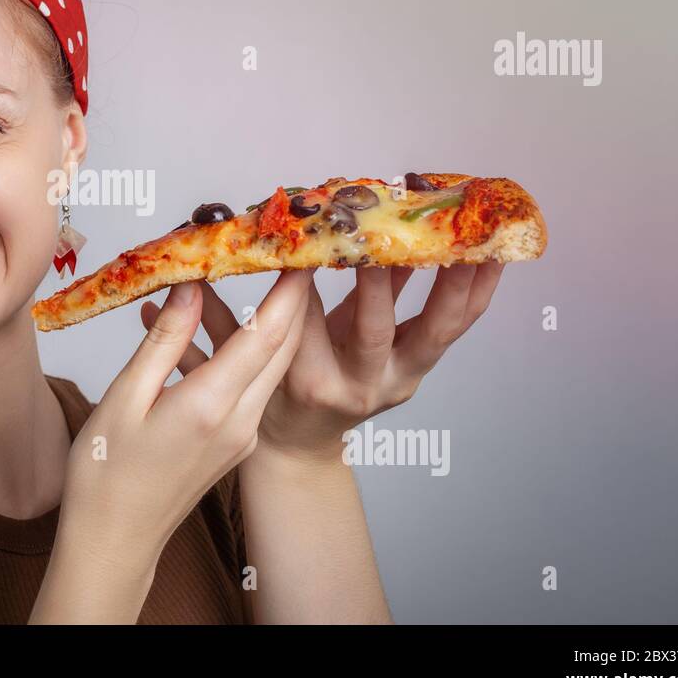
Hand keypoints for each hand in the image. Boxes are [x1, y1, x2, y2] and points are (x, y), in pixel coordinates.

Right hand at [61, 269, 311, 569]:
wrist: (115, 540)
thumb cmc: (105, 472)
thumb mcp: (125, 396)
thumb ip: (164, 337)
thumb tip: (191, 286)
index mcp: (211, 405)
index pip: (267, 333)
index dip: (289, 287)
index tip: (298, 247)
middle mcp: (240, 420)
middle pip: (284, 347)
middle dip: (296, 297)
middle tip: (293, 250)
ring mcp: (243, 434)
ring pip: (274, 366)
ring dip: (280, 322)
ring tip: (275, 277)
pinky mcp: (237, 441)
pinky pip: (256, 384)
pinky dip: (256, 349)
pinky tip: (237, 325)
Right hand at [138, 262, 505, 461]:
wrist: (297, 447)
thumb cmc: (263, 403)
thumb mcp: (229, 367)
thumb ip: (212, 320)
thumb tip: (186, 274)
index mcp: (305, 383)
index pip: (305, 322)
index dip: (308, 277)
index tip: (312, 232)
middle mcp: (357, 385)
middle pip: (375, 329)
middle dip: (383, 277)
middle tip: (387, 231)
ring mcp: (396, 382)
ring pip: (434, 329)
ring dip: (455, 278)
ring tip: (474, 233)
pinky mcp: (416, 370)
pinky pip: (451, 328)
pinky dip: (473, 289)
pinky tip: (491, 255)